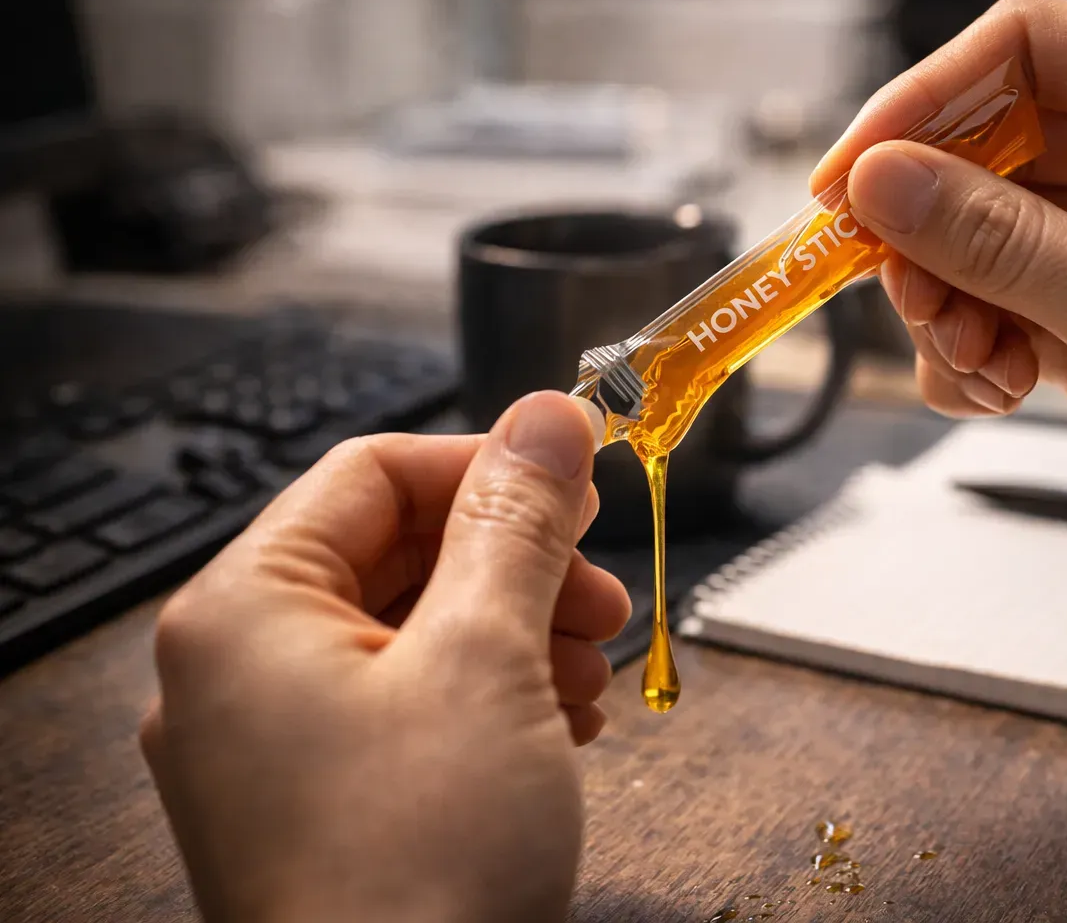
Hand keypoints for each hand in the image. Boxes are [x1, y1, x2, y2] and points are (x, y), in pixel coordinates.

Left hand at [140, 392, 628, 922]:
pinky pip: (413, 705)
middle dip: (518, 563)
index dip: (486, 463)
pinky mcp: (326, 801)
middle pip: (399, 552)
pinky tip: (558, 722)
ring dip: (519, 630)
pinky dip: (494, 696)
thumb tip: (548, 416)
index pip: (372, 472)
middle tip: (601, 588)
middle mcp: (243, 673)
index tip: (578, 477)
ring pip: (416, 631)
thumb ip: (517, 522)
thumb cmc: (413, 873)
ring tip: (590, 668)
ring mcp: (279, 744)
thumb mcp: (486, 661)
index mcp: (244, 613)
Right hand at [817, 0, 1066, 654]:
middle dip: (931, 231)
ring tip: (973, 364)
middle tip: (901, 296)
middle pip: (994, 151)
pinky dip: (986, 348)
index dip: (917, 109)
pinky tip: (998, 389)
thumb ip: (1003, 245)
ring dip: (954, 302)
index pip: (1023, 52)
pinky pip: (1019, 306)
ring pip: (993, 239)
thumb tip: (882, 182)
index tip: (845, 182)